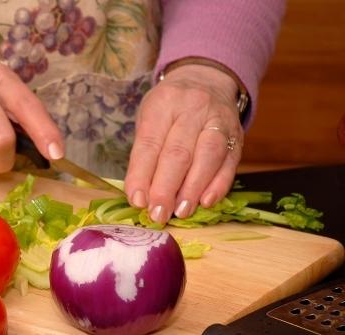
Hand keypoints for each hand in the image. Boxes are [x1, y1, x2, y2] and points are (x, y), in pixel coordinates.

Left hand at [124, 63, 243, 223]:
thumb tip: (141, 196)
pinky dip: (218, 185)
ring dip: (192, 190)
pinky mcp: (237, 136)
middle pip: (178, 153)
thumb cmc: (169, 108)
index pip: (150, 144)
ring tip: (180, 212)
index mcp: (163, 104)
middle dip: (166, 188)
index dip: (142, 175)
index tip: (137, 201)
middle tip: (158, 214)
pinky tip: (206, 202)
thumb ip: (145, 155)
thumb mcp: (149, 119)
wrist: (206, 80)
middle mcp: (193, 109)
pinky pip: (229, 163)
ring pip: (207, 158)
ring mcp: (219, 121)